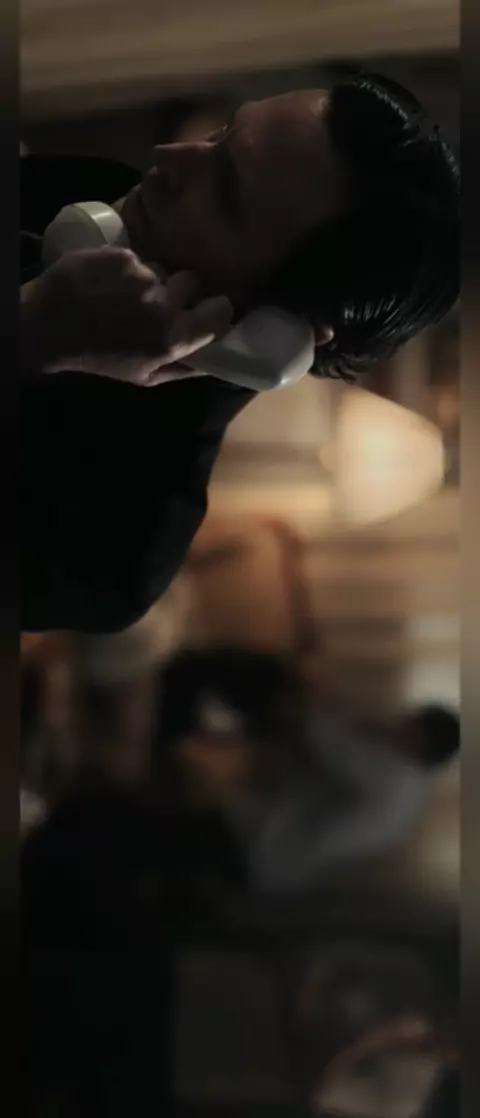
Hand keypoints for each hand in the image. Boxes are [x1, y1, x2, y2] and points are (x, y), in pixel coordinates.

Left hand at [23, 247, 233, 385]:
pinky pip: (137, 258)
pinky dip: (126, 269)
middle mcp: (163, 304)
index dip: (214, 310)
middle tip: (160, 302)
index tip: (204, 312)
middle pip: (193, 282)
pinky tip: (109, 283)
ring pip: (162, 269)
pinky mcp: (121, 256)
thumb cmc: (100, 359)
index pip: (221, 311)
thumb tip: (216, 359)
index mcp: (173, 338)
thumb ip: (184, 368)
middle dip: (181, 291)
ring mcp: (142, 275)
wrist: (49, 327)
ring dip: (152, 280)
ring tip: (126, 295)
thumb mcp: (145, 377)